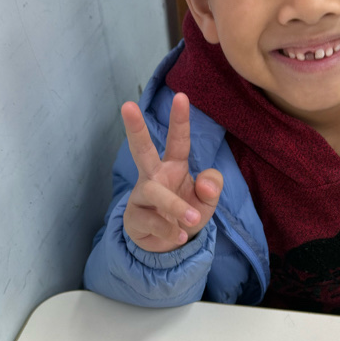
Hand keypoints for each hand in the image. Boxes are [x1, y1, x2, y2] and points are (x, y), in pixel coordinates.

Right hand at [121, 92, 223, 252]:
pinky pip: (150, 221)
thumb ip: (212, 187)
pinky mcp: (134, 217)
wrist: (167, 244)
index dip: (180, 120)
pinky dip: (168, 230)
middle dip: (135, 128)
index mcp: (173, 166)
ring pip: (153, 192)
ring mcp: (141, 195)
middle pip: (141, 149)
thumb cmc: (187, 212)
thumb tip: (205, 184)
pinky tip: (179, 237)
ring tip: (193, 220)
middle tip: (127, 105)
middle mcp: (154, 176)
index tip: (182, 96)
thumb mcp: (207, 201)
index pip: (178, 140)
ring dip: (176, 206)